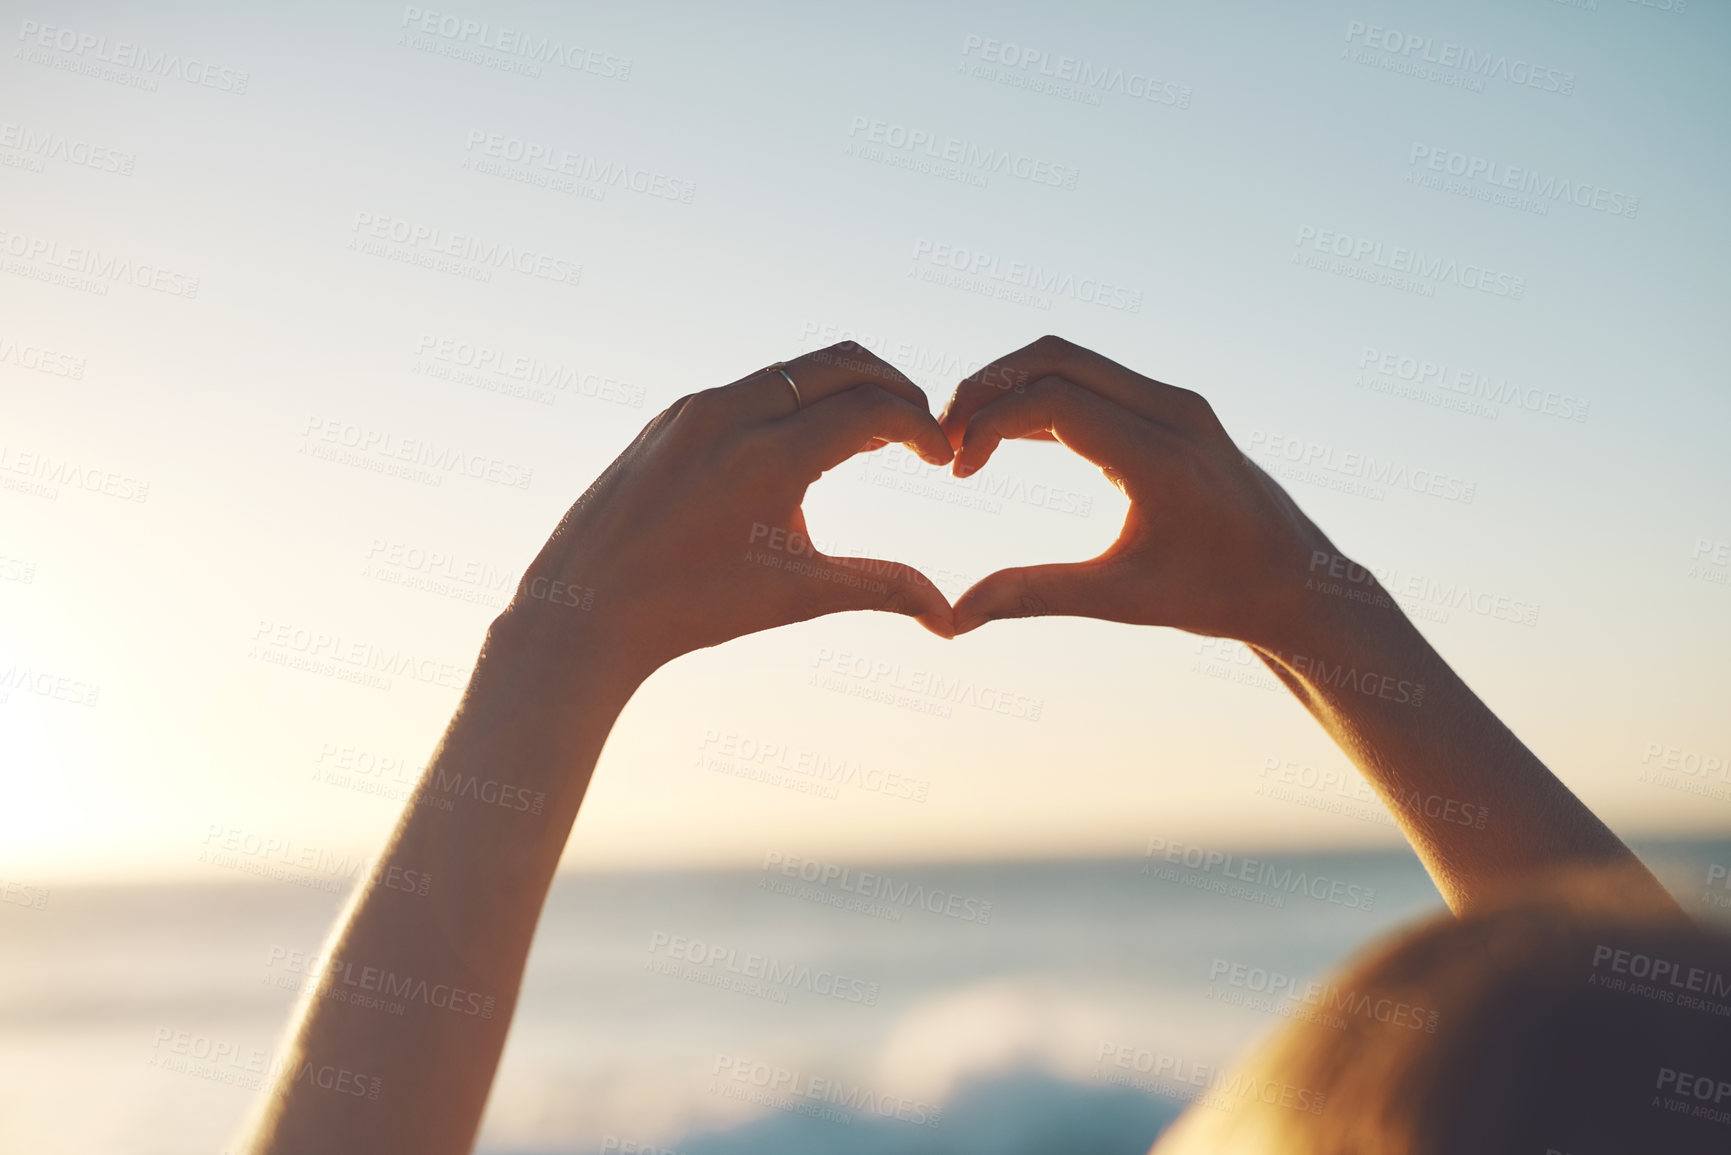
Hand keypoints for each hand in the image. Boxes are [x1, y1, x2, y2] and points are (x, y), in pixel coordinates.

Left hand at [501, 342, 955, 679]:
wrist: (587, 610)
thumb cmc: (693, 608)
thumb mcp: (796, 595)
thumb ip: (880, 588)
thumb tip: (949, 618)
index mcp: (769, 457)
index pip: (872, 409)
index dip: (921, 428)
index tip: (941, 459)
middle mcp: (731, 415)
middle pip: (842, 363)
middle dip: (895, 387)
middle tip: (921, 428)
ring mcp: (696, 409)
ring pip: (794, 370)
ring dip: (843, 389)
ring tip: (872, 432)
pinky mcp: (671, 416)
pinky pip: (749, 387)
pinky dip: (793, 401)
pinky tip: (803, 442)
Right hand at [937, 335, 1334, 646]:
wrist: (1293, 579)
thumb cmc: (1214, 595)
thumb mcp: (1121, 601)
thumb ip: (1035, 596)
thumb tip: (955, 619)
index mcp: (1162, 458)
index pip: (1055, 401)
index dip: (989, 422)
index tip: (956, 468)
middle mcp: (1173, 412)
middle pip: (1056, 357)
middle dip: (987, 388)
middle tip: (944, 437)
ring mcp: (1176, 402)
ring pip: (1072, 359)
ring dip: (1011, 386)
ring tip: (967, 440)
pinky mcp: (1172, 405)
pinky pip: (1094, 378)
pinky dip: (1041, 394)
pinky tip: (1006, 438)